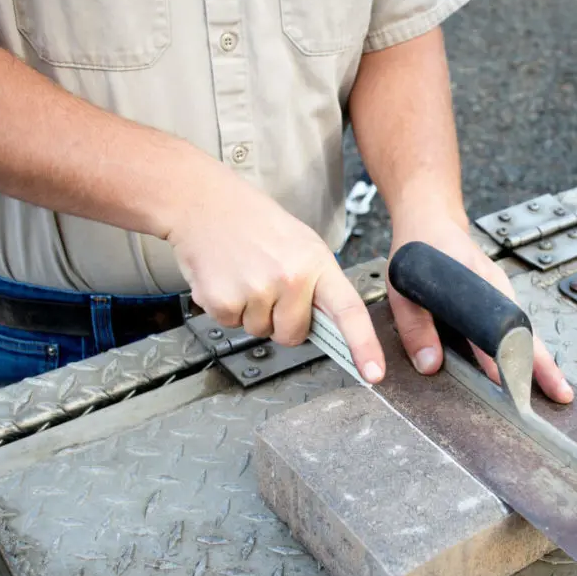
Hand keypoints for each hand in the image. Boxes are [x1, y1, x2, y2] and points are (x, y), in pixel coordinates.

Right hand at [165, 164, 384, 383]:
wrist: (202, 202)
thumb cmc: (253, 222)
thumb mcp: (301, 244)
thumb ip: (317, 284)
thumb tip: (329, 328)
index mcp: (316, 263)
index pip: (349, 310)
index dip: (364, 345)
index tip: (374, 373)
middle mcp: (289, 277)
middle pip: (294, 335)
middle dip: (281, 320)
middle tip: (268, 284)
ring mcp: (256, 290)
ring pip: (260, 331)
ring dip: (251, 311)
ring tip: (245, 274)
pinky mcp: (222, 300)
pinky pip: (232, 324)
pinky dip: (227, 307)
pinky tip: (227, 277)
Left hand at [387, 216, 573, 403]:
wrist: (430, 222)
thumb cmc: (418, 252)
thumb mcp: (404, 290)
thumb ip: (415, 328)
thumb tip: (430, 365)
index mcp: (479, 284)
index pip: (503, 329)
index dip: (511, 359)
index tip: (517, 384)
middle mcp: (498, 290)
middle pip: (526, 333)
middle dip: (544, 367)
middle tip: (560, 395)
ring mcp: (502, 294)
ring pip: (525, 332)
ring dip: (540, 362)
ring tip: (554, 391)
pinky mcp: (499, 298)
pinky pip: (516, 328)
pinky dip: (526, 350)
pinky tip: (530, 372)